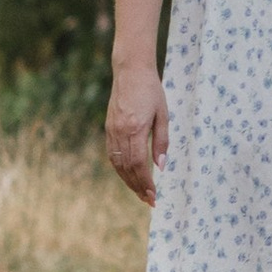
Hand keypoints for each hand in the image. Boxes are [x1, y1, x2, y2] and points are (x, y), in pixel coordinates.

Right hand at [106, 65, 168, 203]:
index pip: (139, 164)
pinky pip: (112, 154)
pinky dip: (120, 169)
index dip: (146, 183)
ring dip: (128, 181)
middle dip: (138, 187)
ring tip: (140, 192)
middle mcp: (120, 132)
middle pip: (127, 168)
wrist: (130, 71)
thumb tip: (161, 167)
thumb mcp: (163, 114)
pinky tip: (128, 176)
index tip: (154, 196)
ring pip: (117, 163)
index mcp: (135, 128)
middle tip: (149, 200)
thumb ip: (162, 141)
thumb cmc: (151, 91)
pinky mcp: (108, 128)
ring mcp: (112, 130)